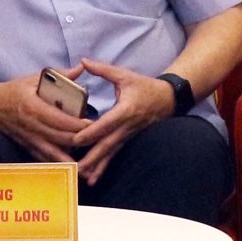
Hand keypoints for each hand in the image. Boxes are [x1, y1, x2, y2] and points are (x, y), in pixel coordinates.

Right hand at [0, 70, 87, 162]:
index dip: (77, 125)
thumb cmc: (13, 90)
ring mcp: (28, 138)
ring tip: (88, 159)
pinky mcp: (26, 146)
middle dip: (80, 141)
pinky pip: (43, 158)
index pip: (60, 120)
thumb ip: (59, 74)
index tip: (93, 124)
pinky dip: (57, 162)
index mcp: (34, 107)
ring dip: (71, 157)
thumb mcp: (33, 78)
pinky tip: (70, 166)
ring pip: (53, 152)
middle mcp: (31, 126)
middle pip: (60, 138)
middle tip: (97, 139)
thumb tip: (81, 68)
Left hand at [72, 59, 174, 184]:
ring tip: (80, 177)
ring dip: (94, 166)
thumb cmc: (144, 86)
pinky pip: (114, 156)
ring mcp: (128, 136)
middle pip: (105, 144)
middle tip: (72, 166)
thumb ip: (103, 70)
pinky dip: (103, 168)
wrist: (168, 99)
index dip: (89, 133)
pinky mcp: (127, 142)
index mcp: (124, 110)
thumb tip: (82, 61)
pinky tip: (93, 179)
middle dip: (89, 156)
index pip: (105, 124)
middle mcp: (126, 127)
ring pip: (109, 154)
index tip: (74, 141)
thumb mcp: (125, 75)